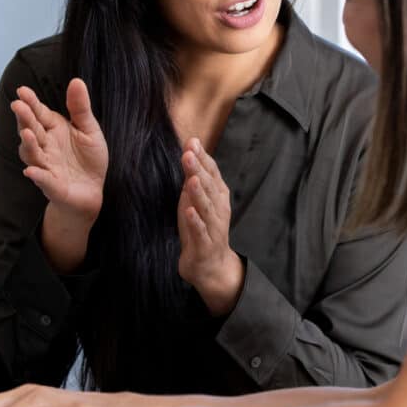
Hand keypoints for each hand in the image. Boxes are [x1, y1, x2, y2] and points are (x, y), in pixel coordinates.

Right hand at [11, 79, 107, 220]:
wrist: (93, 190)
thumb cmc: (88, 158)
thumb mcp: (89, 129)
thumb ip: (80, 108)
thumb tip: (77, 80)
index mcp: (54, 129)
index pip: (40, 113)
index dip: (31, 102)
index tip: (22, 90)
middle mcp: (45, 146)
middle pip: (31, 130)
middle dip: (24, 119)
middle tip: (18, 105)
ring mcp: (46, 166)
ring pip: (32, 154)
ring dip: (28, 145)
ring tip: (27, 133)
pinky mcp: (52, 186)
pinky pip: (43, 180)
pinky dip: (37, 176)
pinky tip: (32, 171)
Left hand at [176, 138, 243, 315]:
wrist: (211, 266)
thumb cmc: (201, 227)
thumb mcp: (196, 199)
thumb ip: (194, 175)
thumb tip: (190, 149)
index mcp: (218, 196)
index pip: (212, 173)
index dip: (203, 157)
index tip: (192, 141)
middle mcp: (218, 209)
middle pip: (209, 187)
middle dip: (199, 170)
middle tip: (189, 153)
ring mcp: (213, 227)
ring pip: (206, 207)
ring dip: (199, 193)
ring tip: (191, 178)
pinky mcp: (204, 245)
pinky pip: (200, 232)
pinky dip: (195, 221)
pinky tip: (188, 211)